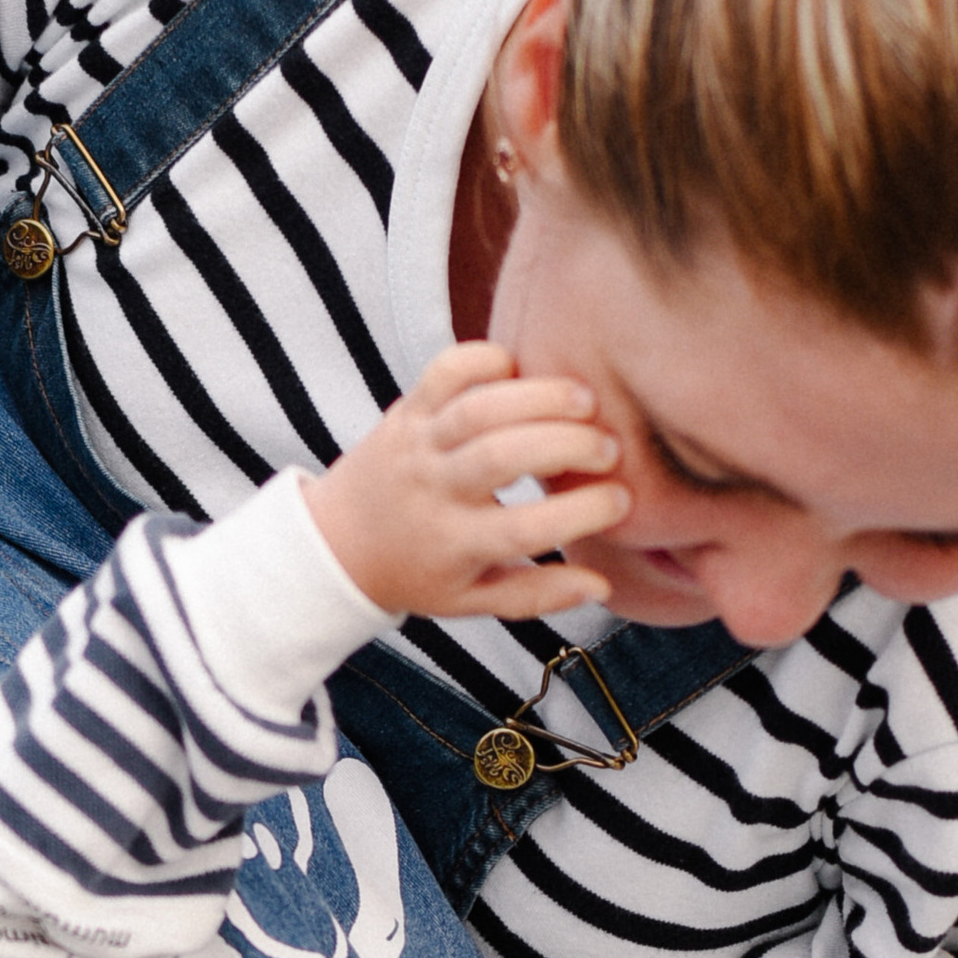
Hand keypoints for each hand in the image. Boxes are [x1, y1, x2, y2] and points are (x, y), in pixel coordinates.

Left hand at [305, 344, 628, 621]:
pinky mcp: (408, 408)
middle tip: (610, 447)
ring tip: (586, 400)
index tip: (621, 501)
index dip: (581, 513)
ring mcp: (418, 443)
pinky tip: (521, 366)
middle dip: (567, 445)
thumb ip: (538, 595)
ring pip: (477, 408)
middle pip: (501, 458)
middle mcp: (434, 490)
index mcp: (455, 544)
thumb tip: (602, 586)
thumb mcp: (474, 600)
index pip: (525, 530)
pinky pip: (443, 371)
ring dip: (538, 397)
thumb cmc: (420, 572)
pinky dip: (483, 357)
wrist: (337, 543)